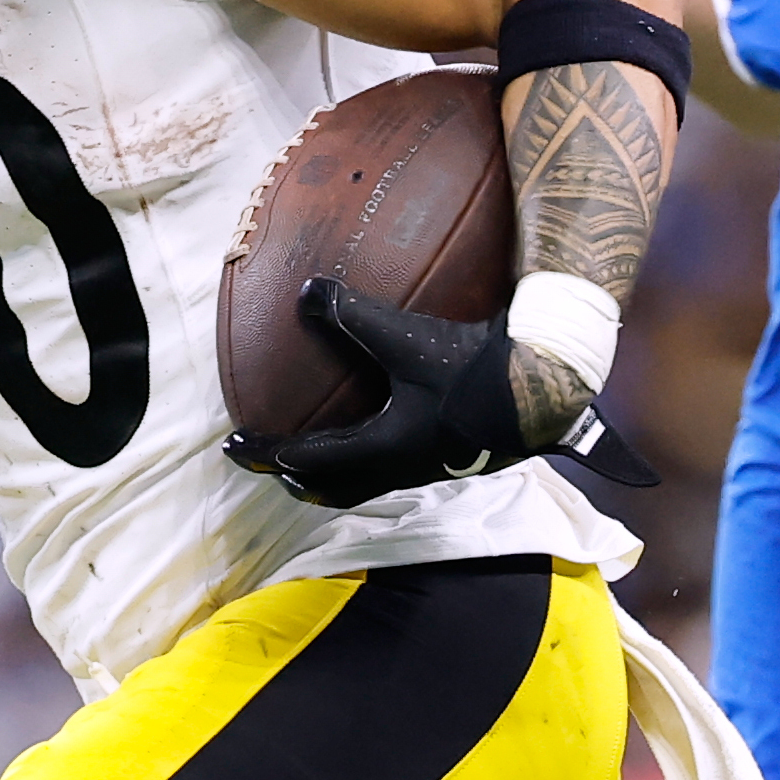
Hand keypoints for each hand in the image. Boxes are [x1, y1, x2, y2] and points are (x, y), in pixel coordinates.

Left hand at [223, 280, 534, 510]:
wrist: (544, 385)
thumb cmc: (475, 368)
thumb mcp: (409, 337)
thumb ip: (355, 316)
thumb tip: (307, 291)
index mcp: (382, 448)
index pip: (307, 458)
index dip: (267, 451)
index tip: (235, 446)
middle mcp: (401, 468)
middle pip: (332, 488)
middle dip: (295, 477)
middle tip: (270, 461)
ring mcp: (428, 468)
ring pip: (365, 485)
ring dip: (332, 476)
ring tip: (315, 460)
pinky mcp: (452, 458)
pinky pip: (393, 471)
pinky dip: (367, 463)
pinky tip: (379, 437)